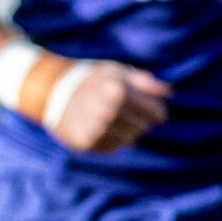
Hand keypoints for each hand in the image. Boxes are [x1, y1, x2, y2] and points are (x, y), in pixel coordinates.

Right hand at [47, 62, 169, 153]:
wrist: (52, 91)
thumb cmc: (92, 79)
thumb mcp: (118, 72)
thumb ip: (145, 82)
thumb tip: (169, 93)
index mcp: (119, 92)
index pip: (156, 112)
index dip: (158, 112)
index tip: (155, 113)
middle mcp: (108, 112)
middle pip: (143, 127)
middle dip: (139, 121)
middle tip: (125, 113)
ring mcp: (96, 129)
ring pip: (129, 140)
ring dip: (125, 132)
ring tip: (112, 121)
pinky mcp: (85, 143)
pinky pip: (111, 148)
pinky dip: (110, 140)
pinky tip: (99, 128)